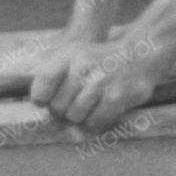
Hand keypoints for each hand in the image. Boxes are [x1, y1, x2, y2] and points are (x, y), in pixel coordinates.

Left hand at [28, 29, 174, 133]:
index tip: (47, 101)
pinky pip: (94, 121)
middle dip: (63, 110)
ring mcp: (100, 83)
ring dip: (80, 115)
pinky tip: (103, 106)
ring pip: (75, 116)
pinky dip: (96, 119)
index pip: (42, 86)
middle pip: (57, 107)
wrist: (140, 54)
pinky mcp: (116, 97)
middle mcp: (82, 67)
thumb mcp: (73, 54)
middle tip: (75, 102)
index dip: (42, 99)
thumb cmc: (100, 59)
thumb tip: (36, 104)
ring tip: (90, 103)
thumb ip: (52, 75)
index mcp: (68, 56)